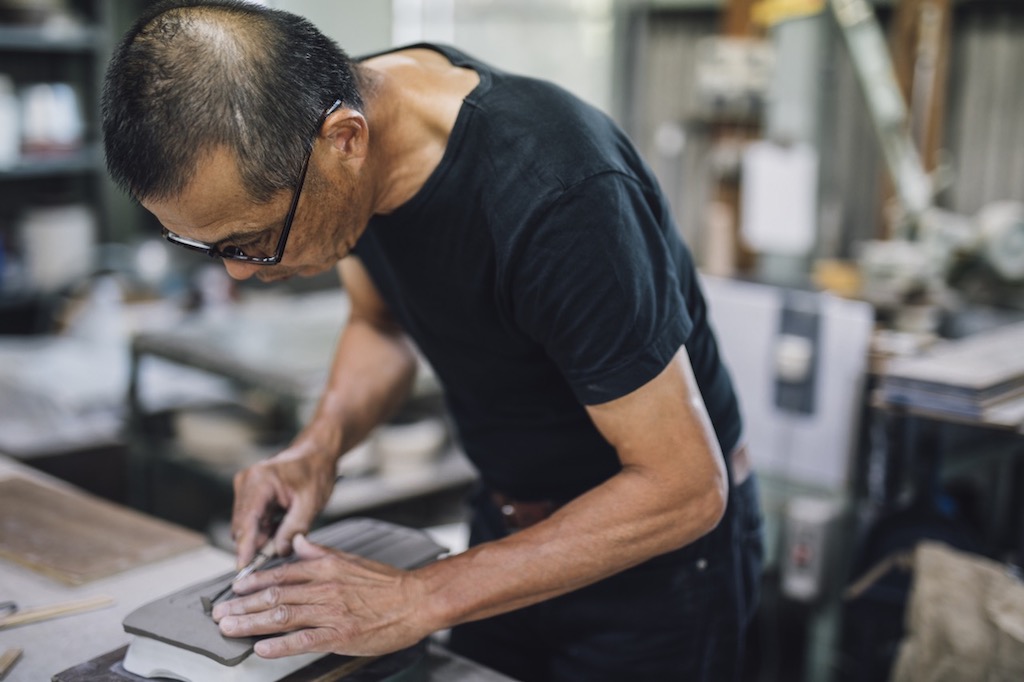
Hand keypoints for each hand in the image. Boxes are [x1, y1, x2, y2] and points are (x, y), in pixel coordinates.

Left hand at [212, 535, 435, 657]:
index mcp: (326, 568)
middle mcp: (324, 588)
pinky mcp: (340, 634)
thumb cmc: (388, 583)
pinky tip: (261, 648)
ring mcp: (331, 612)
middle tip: (219, 613)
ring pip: (282, 615)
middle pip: (274, 595)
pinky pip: (303, 640)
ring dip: (251, 623)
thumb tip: (299, 542)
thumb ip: (321, 552)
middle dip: (242, 605)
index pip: (281, 573)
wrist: (417, 599)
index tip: (234, 588)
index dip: (253, 582)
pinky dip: (279, 645)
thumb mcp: (352, 559)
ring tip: (229, 628)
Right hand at [231, 440, 337, 567]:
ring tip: (286, 528)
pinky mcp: (248, 492)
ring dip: (263, 535)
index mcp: (260, 481)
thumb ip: (293, 529)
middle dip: (259, 543)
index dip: (244, 548)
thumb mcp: (310, 504)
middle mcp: (246, 482)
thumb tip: (279, 551)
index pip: (247, 521)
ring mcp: (245, 486)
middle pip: (243, 526)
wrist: (316, 455)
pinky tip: (280, 522)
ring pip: (246, 525)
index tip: (243, 568)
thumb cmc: (315, 472)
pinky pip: (251, 519)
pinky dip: (264, 527)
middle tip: (282, 548)